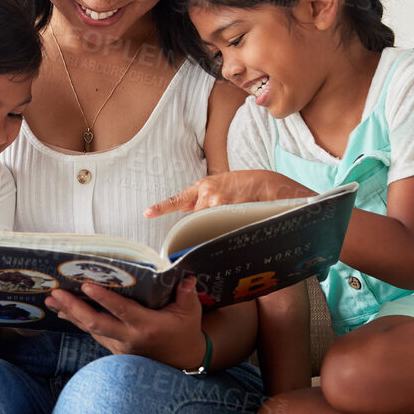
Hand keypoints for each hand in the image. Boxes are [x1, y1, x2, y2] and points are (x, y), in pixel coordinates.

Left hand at [46, 276, 209, 368]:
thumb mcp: (190, 313)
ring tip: (51, 300)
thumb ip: (186, 294)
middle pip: (96, 323)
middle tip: (56, 293)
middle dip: (74, 308)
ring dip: (70, 314)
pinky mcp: (114, 349)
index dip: (103, 299)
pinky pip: (93, 334)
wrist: (182, 361)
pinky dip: (78, 322)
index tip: (87, 285)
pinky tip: (64, 311)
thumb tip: (185, 278)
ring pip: (90, 329)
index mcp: (147, 326)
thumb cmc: (184, 332)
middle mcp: (129, 337)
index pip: (121, 311)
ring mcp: (119, 346)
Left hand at [145, 169, 314, 215]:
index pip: (178, 199)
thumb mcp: (222, 185)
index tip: (147, 213)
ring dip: (214, 227)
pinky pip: (217, 228)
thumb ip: (205, 197)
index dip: (162, 207)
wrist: (267, 183)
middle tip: (216, 222)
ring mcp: (216, 203)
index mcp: (204, 185)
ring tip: (231, 217)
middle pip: (194, 218)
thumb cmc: (246, 186)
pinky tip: (233, 222)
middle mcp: (207, 193)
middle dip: (203, 224)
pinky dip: (222, 229)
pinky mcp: (226, 212)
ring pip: (205, 225)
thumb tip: (190, 210)